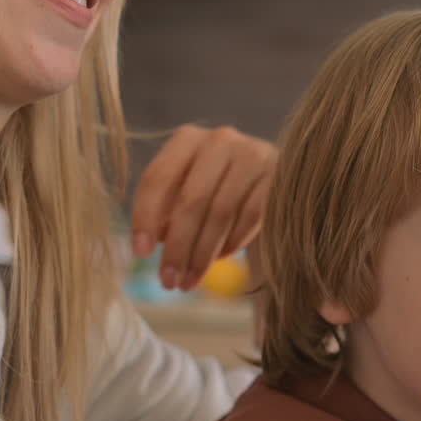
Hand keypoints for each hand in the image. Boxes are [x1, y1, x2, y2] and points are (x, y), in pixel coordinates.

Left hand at [131, 124, 275, 290]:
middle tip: (168, 281)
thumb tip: (149, 246)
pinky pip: (250, 217)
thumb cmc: (220, 191)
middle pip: (191, 201)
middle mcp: (221, 141)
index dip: (145, 218)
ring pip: (221, 213)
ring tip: (190, 282)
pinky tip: (220, 259)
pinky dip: (232, 243)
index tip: (141, 254)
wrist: (275, 183)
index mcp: (188, 139)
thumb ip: (166, 211)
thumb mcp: (189, 194)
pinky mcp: (279, 178)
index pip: (158, 178)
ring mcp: (253, 156)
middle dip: (177, 247)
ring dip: (202, 254)